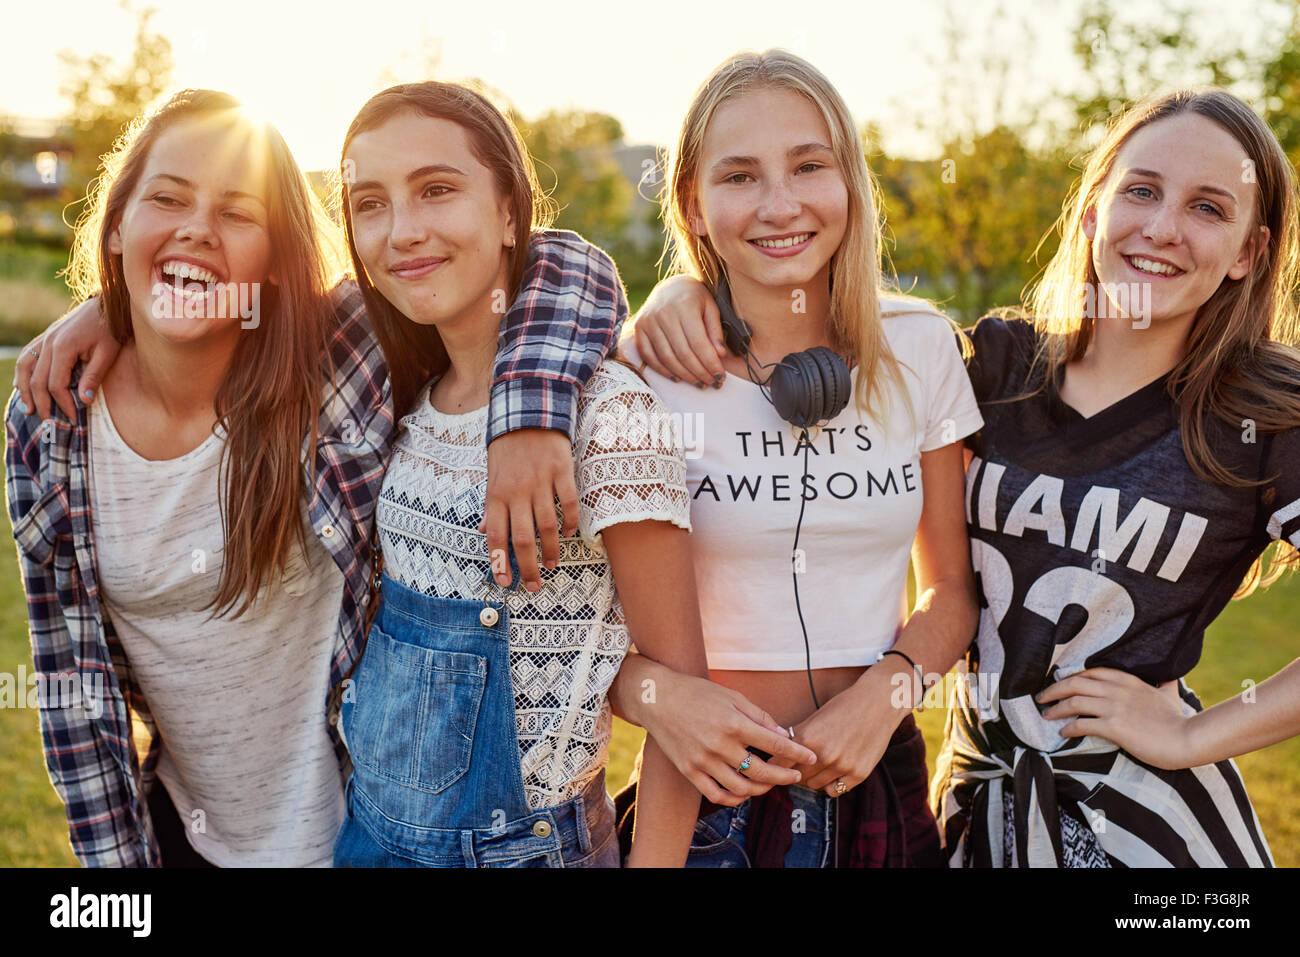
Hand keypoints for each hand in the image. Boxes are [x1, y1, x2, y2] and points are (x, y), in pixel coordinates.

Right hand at [15, 298, 119, 420]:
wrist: (108, 305)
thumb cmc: (111, 329)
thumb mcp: (108, 353)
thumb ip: (94, 376)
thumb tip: (83, 401)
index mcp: (63, 347)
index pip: (55, 384)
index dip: (63, 404)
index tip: (73, 418)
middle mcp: (48, 342)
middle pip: (37, 379)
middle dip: (43, 403)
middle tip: (50, 423)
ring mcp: (44, 338)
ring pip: (25, 367)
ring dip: (25, 390)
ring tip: (30, 409)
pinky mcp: (46, 337)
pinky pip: (27, 356)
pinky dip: (22, 373)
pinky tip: (22, 386)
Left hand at [481, 428, 577, 591]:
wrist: (527, 413)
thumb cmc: (507, 448)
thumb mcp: (492, 476)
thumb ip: (492, 506)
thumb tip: (486, 532)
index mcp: (496, 495)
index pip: (496, 536)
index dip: (500, 562)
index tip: (505, 581)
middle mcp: (516, 492)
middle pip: (522, 539)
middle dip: (528, 567)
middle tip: (533, 585)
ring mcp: (540, 482)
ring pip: (546, 526)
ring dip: (550, 549)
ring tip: (552, 564)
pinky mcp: (561, 472)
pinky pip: (568, 503)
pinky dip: (570, 522)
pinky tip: (569, 533)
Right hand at [628, 275, 724, 386]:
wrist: (669, 287)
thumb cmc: (694, 298)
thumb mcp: (710, 307)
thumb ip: (715, 330)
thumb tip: (719, 355)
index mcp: (684, 306)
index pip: (698, 343)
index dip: (710, 363)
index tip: (720, 376)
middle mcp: (663, 313)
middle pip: (683, 353)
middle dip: (700, 372)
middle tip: (712, 382)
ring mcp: (648, 322)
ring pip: (667, 358)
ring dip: (684, 375)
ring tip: (699, 383)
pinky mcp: (638, 329)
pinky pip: (649, 356)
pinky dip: (663, 370)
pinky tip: (677, 377)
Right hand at [639, 669, 817, 805]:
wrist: (657, 699)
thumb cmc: (698, 693)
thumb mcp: (732, 697)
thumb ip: (758, 716)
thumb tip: (783, 734)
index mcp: (733, 723)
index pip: (773, 743)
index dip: (796, 753)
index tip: (811, 757)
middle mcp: (719, 745)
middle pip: (761, 771)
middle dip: (784, 776)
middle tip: (795, 776)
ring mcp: (703, 761)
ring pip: (741, 787)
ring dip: (762, 789)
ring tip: (771, 784)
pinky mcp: (689, 772)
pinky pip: (717, 795)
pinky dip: (735, 798)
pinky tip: (745, 792)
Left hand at [775, 667, 907, 794]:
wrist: (878, 703)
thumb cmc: (844, 706)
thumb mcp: (814, 718)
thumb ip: (797, 737)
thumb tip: (777, 754)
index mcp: (807, 738)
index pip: (780, 763)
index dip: (777, 765)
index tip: (777, 765)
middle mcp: (823, 755)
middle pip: (797, 777)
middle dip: (795, 771)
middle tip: (799, 765)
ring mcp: (842, 767)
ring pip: (814, 785)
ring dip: (813, 777)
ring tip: (818, 765)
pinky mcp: (859, 774)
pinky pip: (835, 791)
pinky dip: (831, 784)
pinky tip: (834, 771)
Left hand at [1037, 667, 1195, 769]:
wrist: (1186, 740)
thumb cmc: (1177, 720)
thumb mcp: (1169, 695)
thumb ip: (1165, 683)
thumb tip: (1171, 676)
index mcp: (1127, 680)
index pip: (1090, 671)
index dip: (1070, 677)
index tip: (1059, 683)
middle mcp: (1117, 690)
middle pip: (1075, 683)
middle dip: (1054, 690)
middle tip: (1041, 698)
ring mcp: (1115, 708)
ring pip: (1074, 702)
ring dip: (1056, 708)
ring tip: (1046, 715)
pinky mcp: (1114, 727)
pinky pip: (1082, 724)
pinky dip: (1068, 728)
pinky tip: (1062, 733)